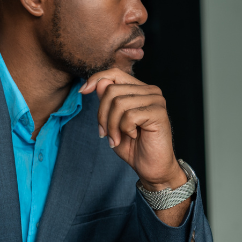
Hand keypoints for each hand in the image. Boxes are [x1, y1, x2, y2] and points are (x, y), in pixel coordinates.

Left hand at [82, 69, 185, 190]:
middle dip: (102, 115)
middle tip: (105, 134)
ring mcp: (156, 100)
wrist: (152, 167)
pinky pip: (129, 115)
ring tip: (116, 138)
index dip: (96, 79)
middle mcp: (150, 91)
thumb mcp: (112, 122)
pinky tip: (134, 136)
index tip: (82, 92)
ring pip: (118, 102)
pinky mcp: (159, 113)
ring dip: (112, 125)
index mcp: (139, 90)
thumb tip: (99, 82)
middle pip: (111, 89)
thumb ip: (107, 102)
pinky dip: (124, 129)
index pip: (114, 73)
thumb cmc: (134, 146)